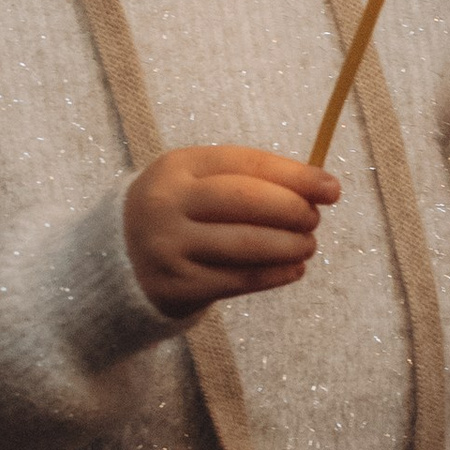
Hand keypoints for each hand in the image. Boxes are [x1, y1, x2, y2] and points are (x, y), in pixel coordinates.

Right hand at [125, 146, 338, 318]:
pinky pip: (240, 279)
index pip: (245, 163)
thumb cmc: (179, 214)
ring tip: (307, 245)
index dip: (294, 175)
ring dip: (289, 245)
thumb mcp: (197, 183)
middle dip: (292, 209)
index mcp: (177, 166)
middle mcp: (168, 203)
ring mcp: (170, 246)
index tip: (331, 188)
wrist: (118, 261)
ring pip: (247, 244)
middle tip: (314, 219)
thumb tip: (317, 187)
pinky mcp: (178, 285)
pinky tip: (294, 269)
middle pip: (245, 200)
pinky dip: (275, 274)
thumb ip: (249, 180)